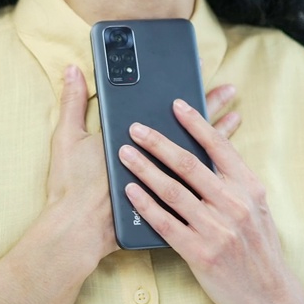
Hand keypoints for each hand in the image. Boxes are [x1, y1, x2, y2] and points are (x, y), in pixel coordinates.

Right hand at [45, 68, 242, 266]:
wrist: (75, 234)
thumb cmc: (71, 187)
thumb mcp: (68, 139)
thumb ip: (73, 102)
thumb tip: (71, 70)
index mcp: (139, 145)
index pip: (175, 115)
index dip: (195, 97)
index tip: (207, 73)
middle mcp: (163, 168)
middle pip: (196, 133)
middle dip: (214, 108)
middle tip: (230, 90)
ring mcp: (171, 191)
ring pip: (204, 160)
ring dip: (221, 138)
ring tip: (235, 119)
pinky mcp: (171, 212)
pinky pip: (198, 191)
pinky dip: (213, 173)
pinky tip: (223, 166)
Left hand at [119, 96, 303, 303]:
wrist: (269, 297)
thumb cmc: (259, 249)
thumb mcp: (258, 209)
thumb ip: (235, 183)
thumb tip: (210, 152)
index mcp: (250, 188)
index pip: (220, 146)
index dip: (196, 123)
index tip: (176, 105)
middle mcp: (235, 204)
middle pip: (189, 164)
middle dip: (158, 142)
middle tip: (135, 128)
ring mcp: (217, 229)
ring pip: (172, 190)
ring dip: (144, 168)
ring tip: (124, 154)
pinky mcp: (200, 254)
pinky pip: (166, 223)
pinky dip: (145, 204)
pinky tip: (130, 191)